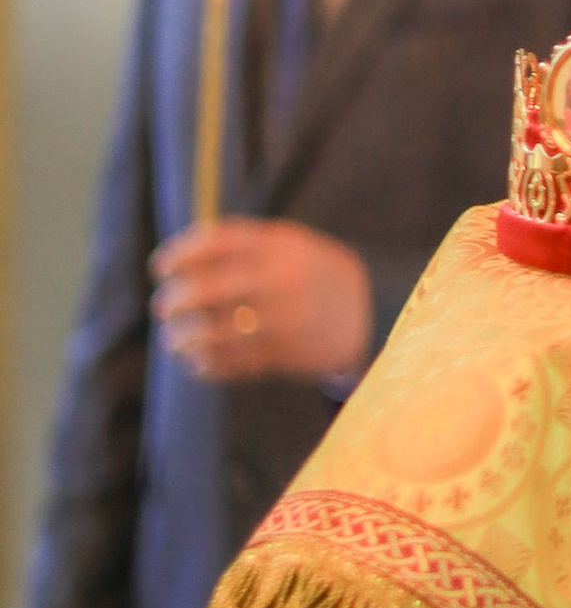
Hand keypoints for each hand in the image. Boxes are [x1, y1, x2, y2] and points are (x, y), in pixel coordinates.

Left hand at [151, 220, 371, 382]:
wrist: (375, 310)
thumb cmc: (320, 273)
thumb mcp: (294, 245)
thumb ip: (247, 245)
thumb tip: (185, 254)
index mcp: (280, 246)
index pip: (216, 243)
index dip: (180, 254)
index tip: (159, 267)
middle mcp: (279, 281)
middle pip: (209, 289)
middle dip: (176, 300)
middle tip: (163, 307)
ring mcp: (284, 320)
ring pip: (216, 332)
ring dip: (185, 338)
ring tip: (174, 340)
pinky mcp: (287, 354)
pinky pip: (235, 362)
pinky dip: (209, 364)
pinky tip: (198, 361)